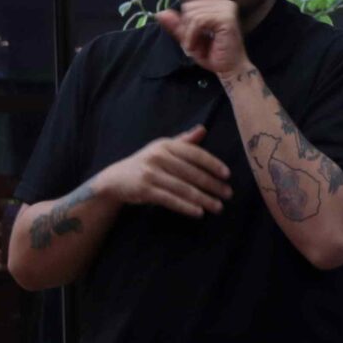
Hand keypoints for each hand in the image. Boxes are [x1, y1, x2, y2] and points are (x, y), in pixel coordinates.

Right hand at [95, 125, 230, 216]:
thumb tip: (203, 129)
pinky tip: (199, 213)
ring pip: (183, 188)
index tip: (227, 175)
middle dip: (212, 185)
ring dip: (203, 199)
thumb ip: (183, 141)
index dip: (213, 164)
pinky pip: (170, 199)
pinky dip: (186, 207)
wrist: (114, 179)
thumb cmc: (146, 163)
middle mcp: (158, 156)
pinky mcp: (144, 189)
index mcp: (166, 145)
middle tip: (228, 194)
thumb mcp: (162, 148)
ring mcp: (150, 173)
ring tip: (218, 207)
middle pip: (192, 173)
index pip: (194, 154)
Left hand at [154, 0, 250, 82]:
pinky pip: (197, 22)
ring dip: (190, 35)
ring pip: (191, 15)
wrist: (228, 67)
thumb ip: (176, 26)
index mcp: (214, 4)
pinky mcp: (226, 17)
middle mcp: (222, 2)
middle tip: (199, 41)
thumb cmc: (211, 52)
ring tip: (201, 44)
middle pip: (187, 7)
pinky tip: (201, 44)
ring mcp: (226, 8)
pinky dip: (193, 36)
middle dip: (187, 28)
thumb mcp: (188, 39)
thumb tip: (161, 13)